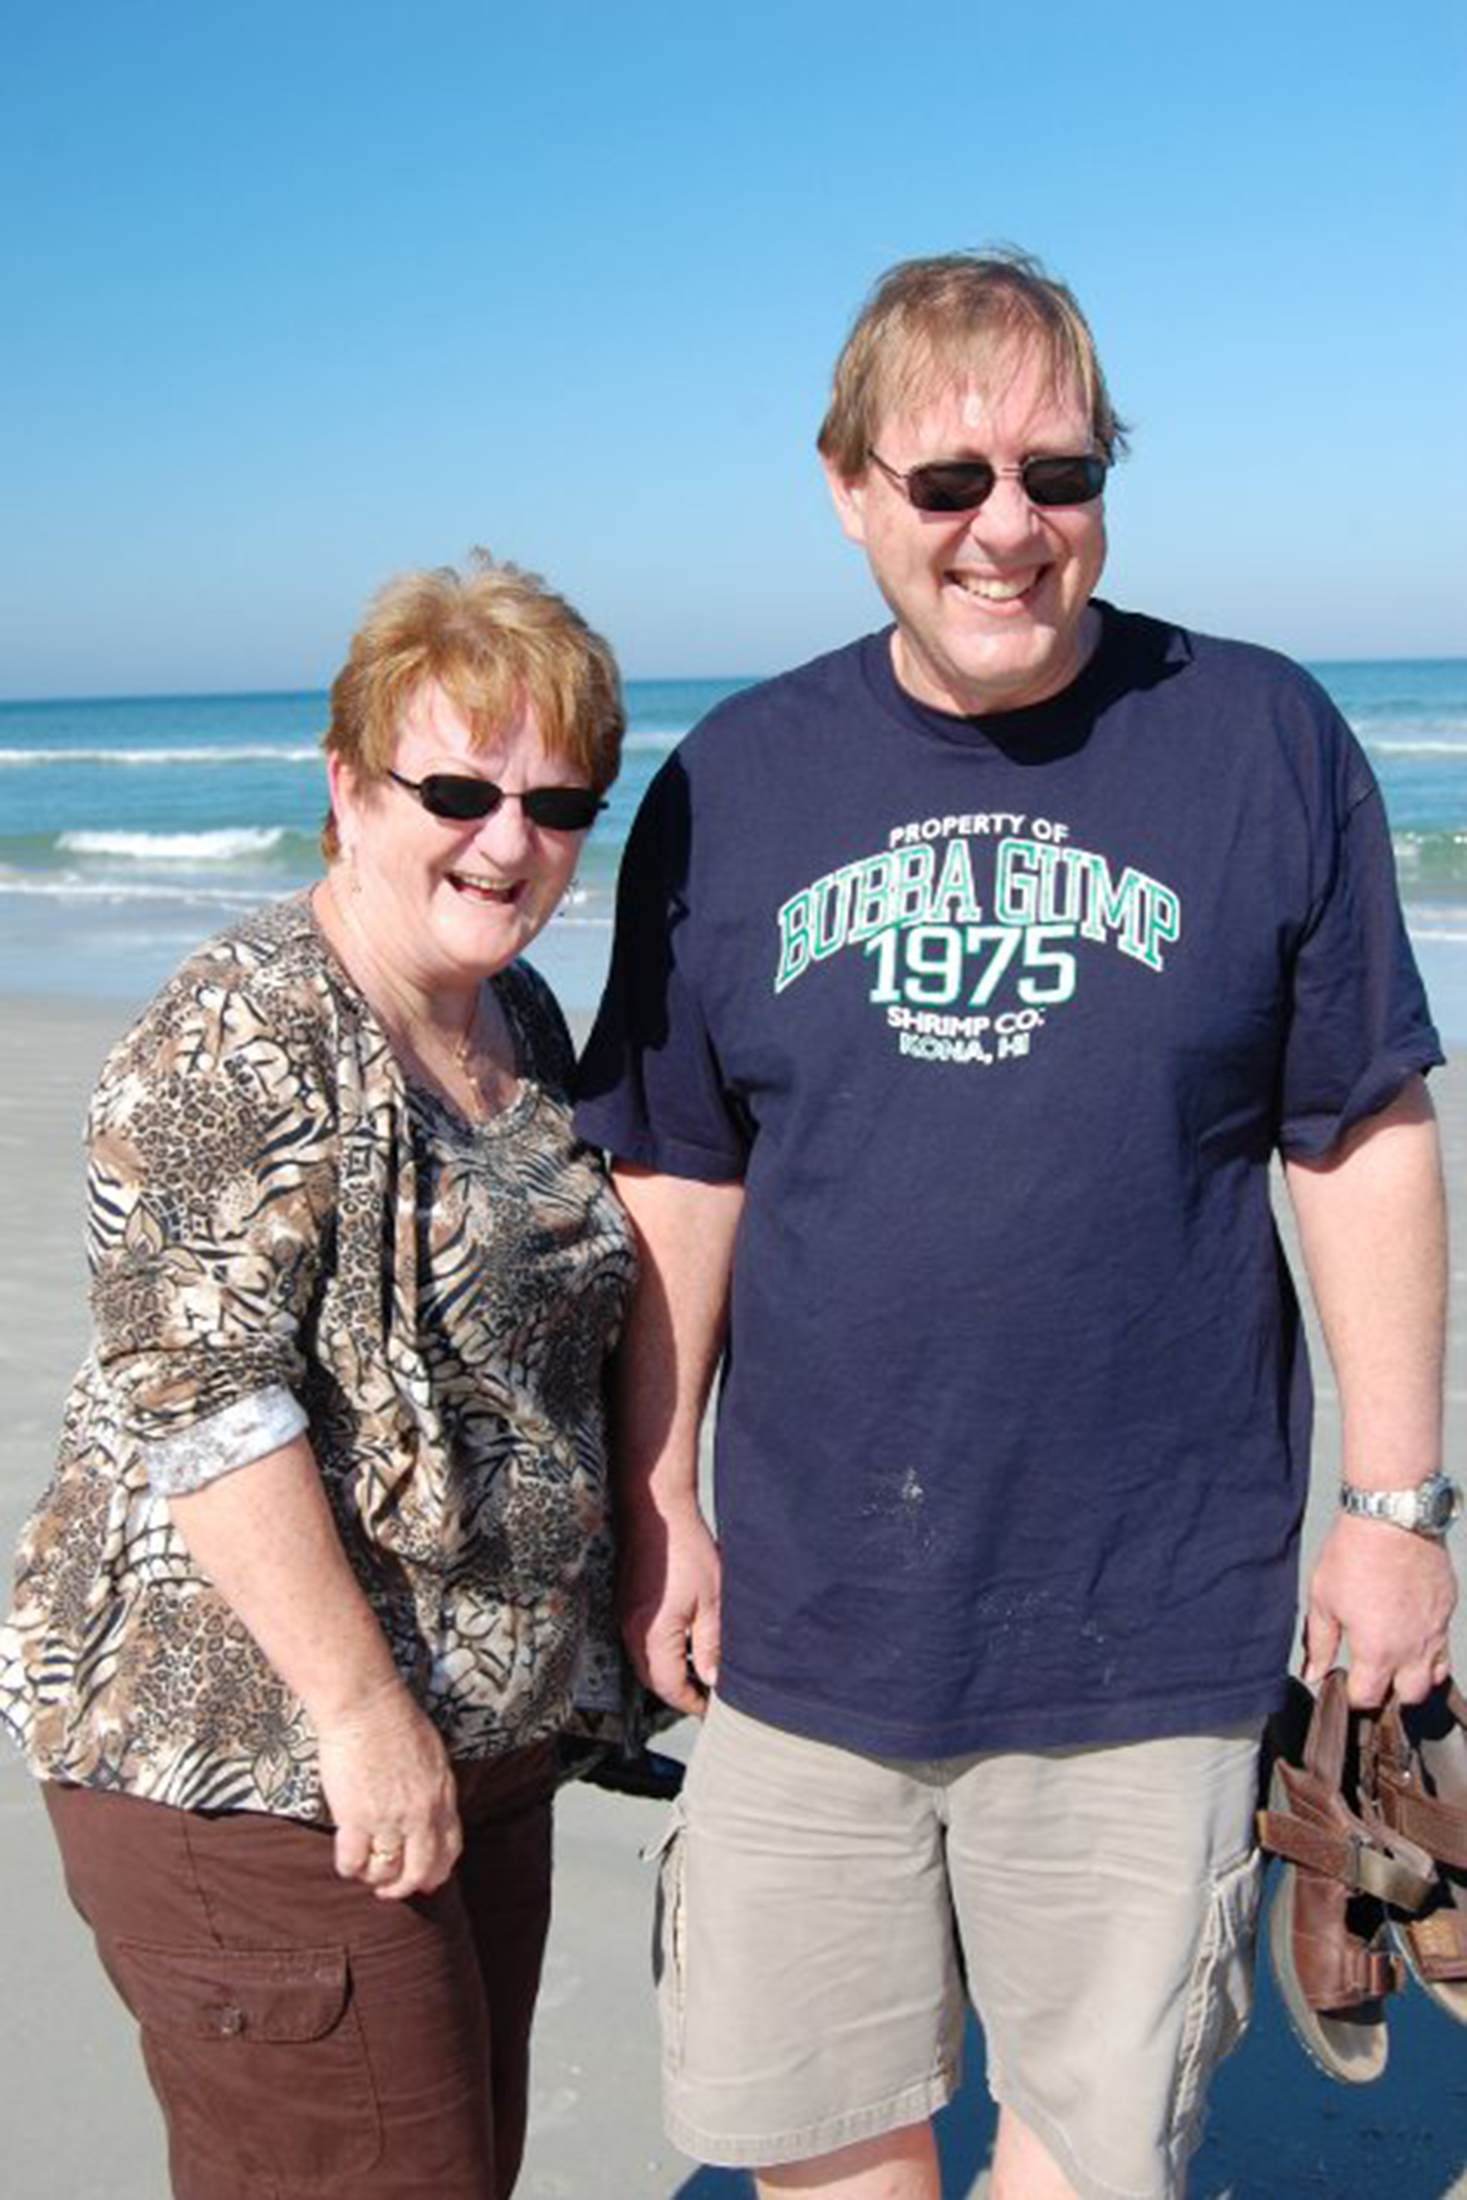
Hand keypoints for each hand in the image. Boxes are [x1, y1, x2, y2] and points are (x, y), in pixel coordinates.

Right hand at [313, 1680, 462, 1899]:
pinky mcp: (356, 1818)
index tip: (426, 1880)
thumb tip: (430, 1810)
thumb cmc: (395, 1719)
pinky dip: (349, 1867)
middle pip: (421, 1870)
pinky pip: (353, 1862)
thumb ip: (434, 1787)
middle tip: (389, 1890)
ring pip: (386, 1871)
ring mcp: (390, 1818)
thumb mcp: (433, 1755)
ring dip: (374, 1878)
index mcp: (442, 1795)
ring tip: (364, 1871)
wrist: (366, 1704)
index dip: (438, 1870)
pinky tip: (345, 1858)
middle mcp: (421, 1813)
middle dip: (405, 1887)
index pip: (450, 1847)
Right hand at [618, 1496, 720, 1718]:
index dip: (692, 1703)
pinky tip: (685, 1639)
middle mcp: (632, 1632)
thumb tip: (713, 1680)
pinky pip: (641, 1643)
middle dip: (680, 1691)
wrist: (656, 1511)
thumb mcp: (712, 1601)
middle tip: (709, 1693)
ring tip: (701, 1666)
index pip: (669, 1688)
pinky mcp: (626, 1606)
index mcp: (653, 1635)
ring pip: (646, 1662)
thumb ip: (711, 1645)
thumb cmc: (686, 1549)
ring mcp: (625, 1618)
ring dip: (670, 1671)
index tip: (712, 1708)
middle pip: (653, 1680)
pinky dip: (661, 1651)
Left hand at [1303, 1512, 1457, 1706]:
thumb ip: (1320, 1643)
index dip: (1353, 1695)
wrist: (1391, 1519)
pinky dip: (1431, 1647)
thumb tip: (1313, 1673)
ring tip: (1397, 1660)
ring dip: (1417, 1675)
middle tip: (1374, 1676)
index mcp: (1377, 1652)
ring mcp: (1435, 1630)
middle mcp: (1412, 1649)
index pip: (1369, 1697)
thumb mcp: (1323, 1600)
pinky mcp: (1447, 1610)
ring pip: (1435, 1675)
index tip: (1345, 1683)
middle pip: (1411, 1696)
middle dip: (1391, 1694)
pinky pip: (1444, 1642)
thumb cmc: (1352, 1556)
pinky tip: (1412, 1631)